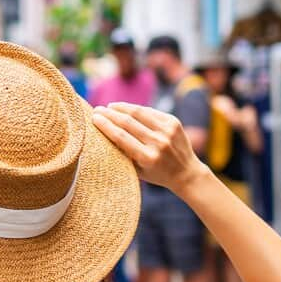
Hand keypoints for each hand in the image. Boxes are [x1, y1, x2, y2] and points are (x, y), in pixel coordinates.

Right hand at [93, 103, 210, 191]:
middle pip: (128, 123)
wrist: (186, 173)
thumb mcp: (137, 171)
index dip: (105, 126)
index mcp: (148, 158)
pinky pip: (150, 112)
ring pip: (139, 113)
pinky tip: (125, 108)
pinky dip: (136, 109)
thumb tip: (103, 133)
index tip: (94, 119)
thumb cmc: (157, 174)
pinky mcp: (173, 122)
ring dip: (121, 107)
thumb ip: (123, 154)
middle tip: (96, 110)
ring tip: (109, 107)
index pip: (121, 137)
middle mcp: (158, 143)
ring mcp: (167, 131)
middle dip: (109, 114)